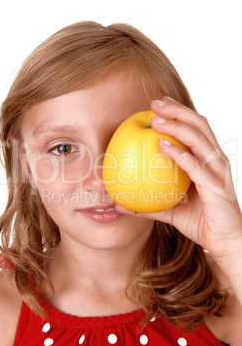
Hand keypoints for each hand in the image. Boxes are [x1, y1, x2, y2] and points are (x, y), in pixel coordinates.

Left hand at [116, 97, 241, 263]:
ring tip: (155, 119)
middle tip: (154, 103)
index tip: (157, 105)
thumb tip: (120, 204)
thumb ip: (149, 205)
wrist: (225, 242)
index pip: (195, 128)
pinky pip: (195, 164)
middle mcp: (215, 160)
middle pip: (199, 125)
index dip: (178, 113)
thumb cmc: (201, 223)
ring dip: (176, 125)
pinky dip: (179, 152)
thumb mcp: (172, 210)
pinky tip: (161, 145)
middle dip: (177, 110)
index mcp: (208, 160)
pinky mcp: (216, 184)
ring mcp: (217, 170)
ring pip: (199, 138)